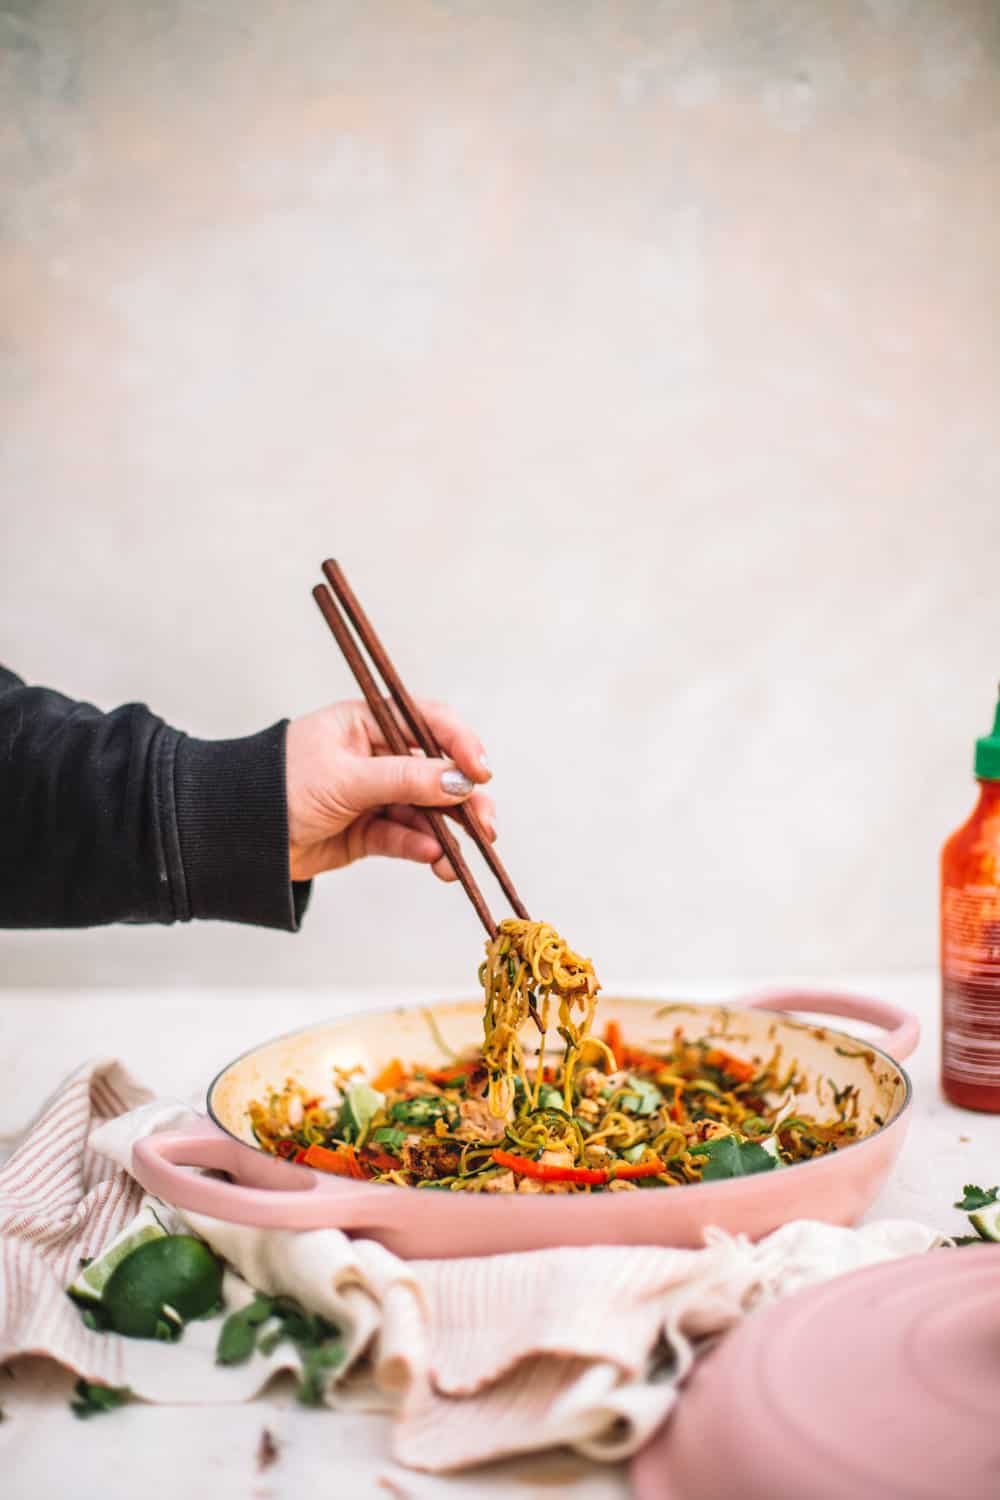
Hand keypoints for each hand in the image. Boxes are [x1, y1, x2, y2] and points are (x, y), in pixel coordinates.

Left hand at [284, 699, 494, 882]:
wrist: (234, 837)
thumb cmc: (278, 787)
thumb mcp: (345, 778)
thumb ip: (405, 779)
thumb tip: (459, 781)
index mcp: (367, 723)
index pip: (428, 723)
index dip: (460, 744)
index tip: (481, 772)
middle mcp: (375, 755)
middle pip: (436, 772)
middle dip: (464, 799)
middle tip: (486, 825)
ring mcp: (373, 795)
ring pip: (426, 811)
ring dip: (447, 833)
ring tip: (459, 856)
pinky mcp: (368, 832)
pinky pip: (405, 838)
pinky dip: (420, 849)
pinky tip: (432, 861)